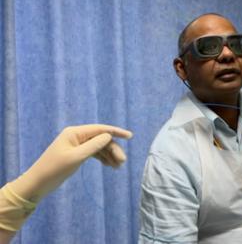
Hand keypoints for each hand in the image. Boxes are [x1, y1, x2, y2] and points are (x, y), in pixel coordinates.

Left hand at [8, 124, 132, 201]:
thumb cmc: (55, 169)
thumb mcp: (76, 157)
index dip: (116, 132)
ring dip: (109, 155)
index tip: (130, 136)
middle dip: (113, 149)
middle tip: (122, 162)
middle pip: (101, 139)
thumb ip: (94, 145)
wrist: (39, 183)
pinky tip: (110, 166)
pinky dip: (103, 158)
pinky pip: (94, 153)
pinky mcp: (77, 154)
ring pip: (99, 147)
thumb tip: (108, 136)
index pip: (100, 129)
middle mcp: (77, 136)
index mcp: (75, 132)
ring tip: (118, 167)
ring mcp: (77, 145)